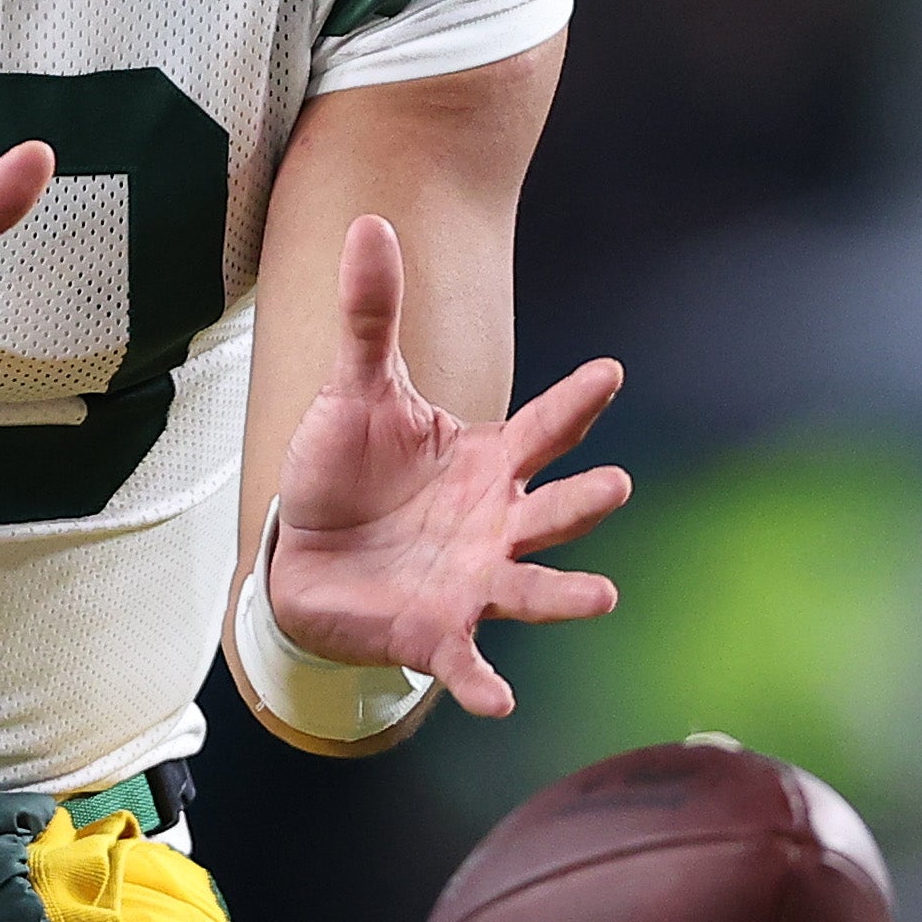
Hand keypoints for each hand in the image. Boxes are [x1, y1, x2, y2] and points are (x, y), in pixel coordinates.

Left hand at [267, 214, 628, 715]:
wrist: (304, 556)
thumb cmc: (348, 473)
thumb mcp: (357, 389)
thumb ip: (373, 315)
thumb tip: (369, 220)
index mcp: (488, 462)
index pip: (544, 427)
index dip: (576, 402)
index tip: (610, 373)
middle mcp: (495, 523)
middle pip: (551, 509)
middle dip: (584, 501)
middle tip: (616, 486)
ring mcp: (471, 581)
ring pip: (530, 586)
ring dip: (563, 593)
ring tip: (602, 596)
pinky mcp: (434, 632)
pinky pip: (465, 661)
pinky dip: (481, 682)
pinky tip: (498, 701)